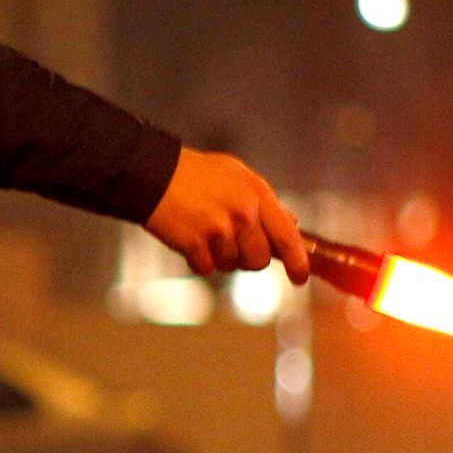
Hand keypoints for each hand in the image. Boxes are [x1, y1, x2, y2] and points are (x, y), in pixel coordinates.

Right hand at [143, 148, 308, 281]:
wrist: (152, 174)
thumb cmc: (196, 174)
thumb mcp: (237, 176)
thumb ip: (265, 201)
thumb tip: (292, 224)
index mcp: (257, 193)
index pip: (287, 237)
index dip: (297, 262)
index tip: (299, 278)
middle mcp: (242, 212)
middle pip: (259, 260)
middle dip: (248, 260)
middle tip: (233, 246)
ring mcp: (219, 229)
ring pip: (231, 266)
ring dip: (220, 258)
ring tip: (205, 233)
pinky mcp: (195, 243)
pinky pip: (206, 268)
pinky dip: (198, 260)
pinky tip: (190, 239)